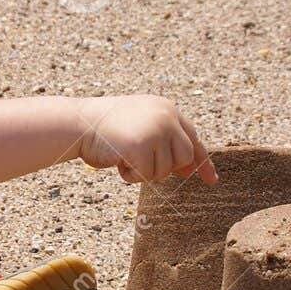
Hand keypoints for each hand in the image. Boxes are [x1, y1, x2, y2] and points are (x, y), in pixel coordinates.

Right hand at [75, 96, 217, 184]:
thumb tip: (190, 169)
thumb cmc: (105, 129)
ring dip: (144, 171)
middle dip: (165, 167)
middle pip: (185, 157)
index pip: (193, 138)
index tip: (211, 180)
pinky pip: (146, 176)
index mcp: (167, 109)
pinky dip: (131, 175)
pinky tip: (117, 160)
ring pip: (166, 170)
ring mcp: (156, 130)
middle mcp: (166, 116)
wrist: (78, 123)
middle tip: (141, 162)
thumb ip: (165, 141)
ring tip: (124, 154)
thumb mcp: (141, 128)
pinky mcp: (143, 146)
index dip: (202, 161)